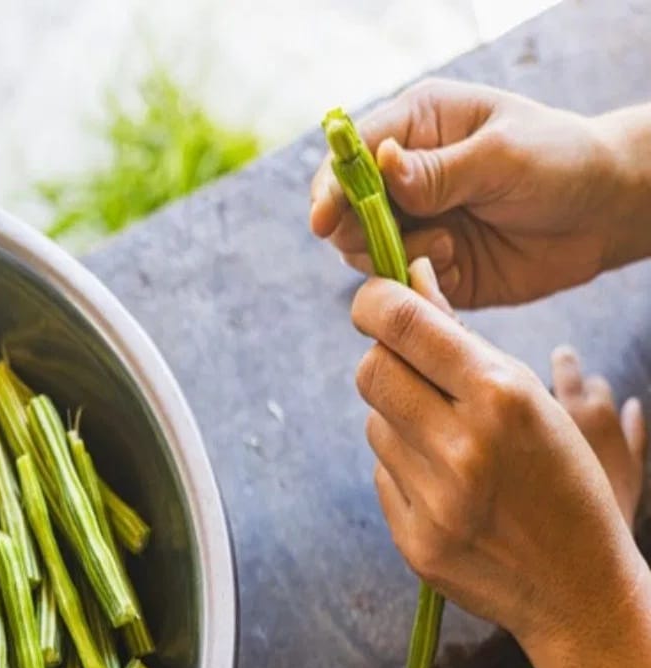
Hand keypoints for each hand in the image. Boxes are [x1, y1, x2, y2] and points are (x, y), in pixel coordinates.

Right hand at [313, 78, 650, 307]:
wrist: (604, 213)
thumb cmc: (561, 161)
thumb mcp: (505, 156)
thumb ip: (440, 169)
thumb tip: (380, 166)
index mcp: (416, 125)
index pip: (350, 152)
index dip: (331, 186)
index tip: (324, 220)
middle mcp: (403, 173)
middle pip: (342, 206)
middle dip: (355, 229)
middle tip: (392, 241)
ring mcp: (412, 219)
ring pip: (360, 249)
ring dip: (393, 255)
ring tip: (448, 247)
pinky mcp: (426, 262)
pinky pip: (397, 282)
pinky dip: (415, 281)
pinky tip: (455, 265)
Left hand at [353, 258, 650, 667]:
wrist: (580, 587)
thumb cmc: (560, 475)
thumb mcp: (530, 397)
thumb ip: (462, 339)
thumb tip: (409, 275)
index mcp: (503, 397)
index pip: (402, 325)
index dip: (374, 303)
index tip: (373, 302)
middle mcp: (464, 446)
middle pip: (370, 370)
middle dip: (384, 361)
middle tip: (410, 370)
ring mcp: (436, 499)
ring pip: (374, 422)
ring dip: (399, 420)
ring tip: (449, 442)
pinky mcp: (414, 539)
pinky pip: (381, 473)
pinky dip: (404, 469)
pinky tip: (447, 486)